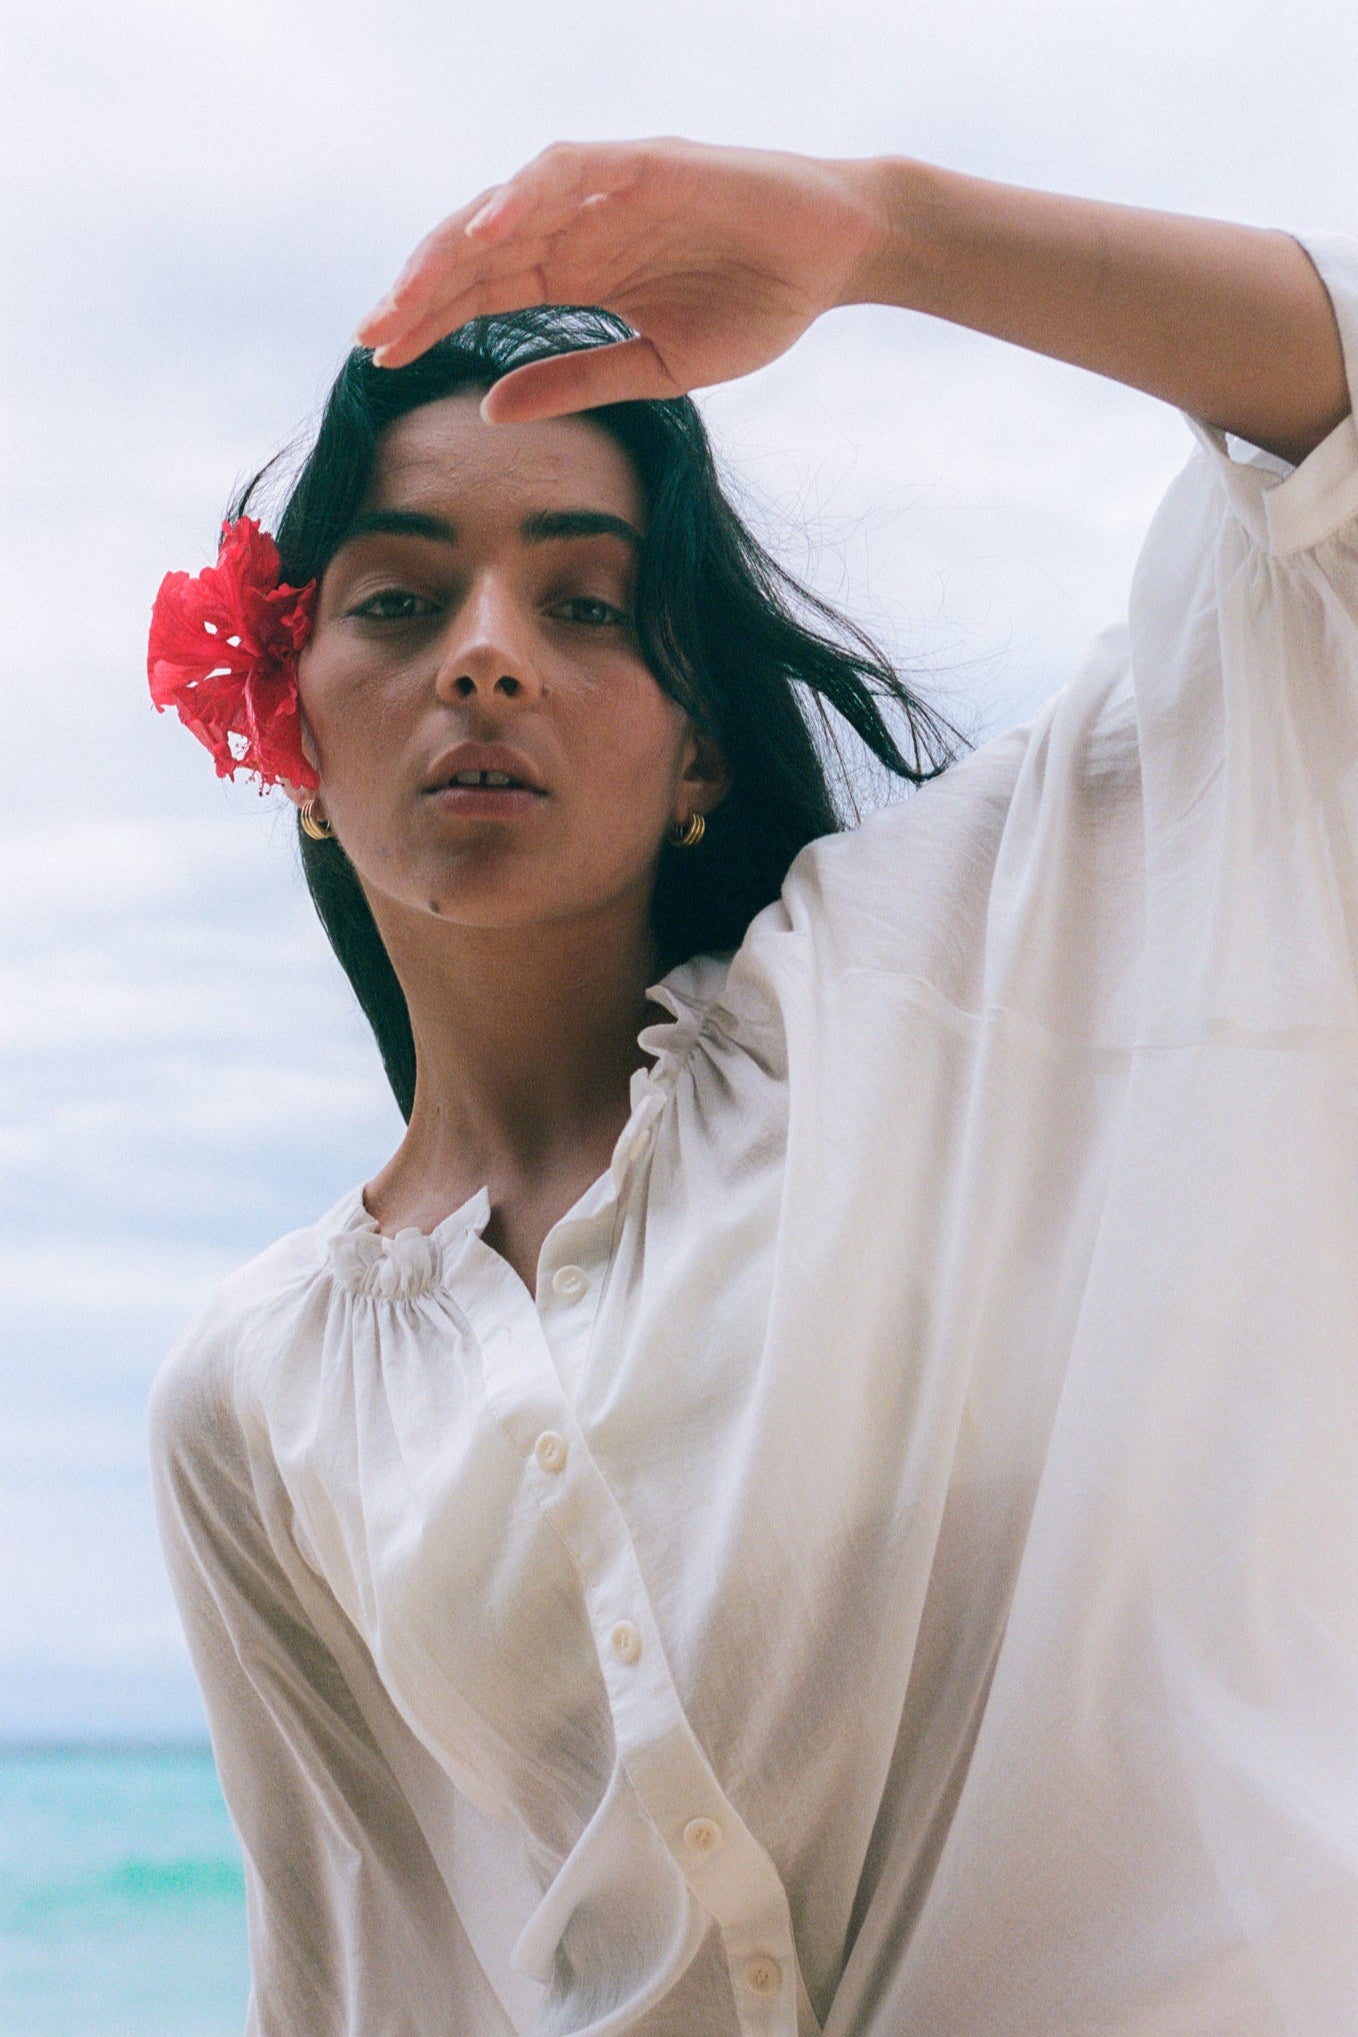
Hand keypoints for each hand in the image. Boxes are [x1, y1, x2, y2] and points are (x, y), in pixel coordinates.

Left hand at [354, 139, 887, 419]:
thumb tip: (489, 409)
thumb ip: (574, 381)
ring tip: (410, 290)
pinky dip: (526, 195)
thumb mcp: (656, 367)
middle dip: (421, 289)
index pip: (483, 291)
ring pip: (507, 207)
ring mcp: (608, 191)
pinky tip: (489, 232)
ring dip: (455, 246)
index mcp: (578, 272)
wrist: (838, 256)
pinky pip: (570, 171)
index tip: (379, 356)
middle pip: (478, 250)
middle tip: (372, 332)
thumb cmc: (757, 303)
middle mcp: (579, 226)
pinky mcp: (646, 163)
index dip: (430, 319)